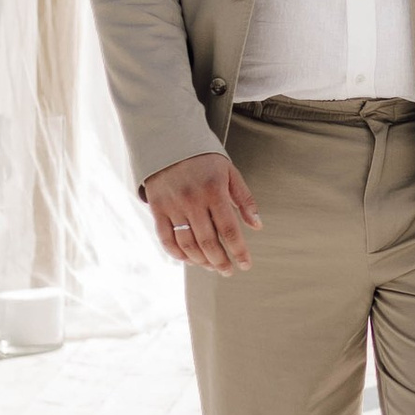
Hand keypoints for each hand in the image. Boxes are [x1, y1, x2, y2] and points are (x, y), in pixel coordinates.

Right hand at [143, 149, 262, 271]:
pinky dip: (177, 254)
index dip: (238, 251)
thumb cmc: (205, 159)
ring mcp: (173, 205)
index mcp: (214, 191)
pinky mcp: (157, 208)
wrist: (170, 142)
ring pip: (187, 244)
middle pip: (208, 241)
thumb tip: (257, 226)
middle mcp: (192, 200)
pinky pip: (166, 239)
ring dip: (201, 261)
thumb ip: (245, 199)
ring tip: (212, 267)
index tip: (245, 265)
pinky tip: (189, 260)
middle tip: (228, 271)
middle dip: (220, 261)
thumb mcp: (230, 172)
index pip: (229, 229)